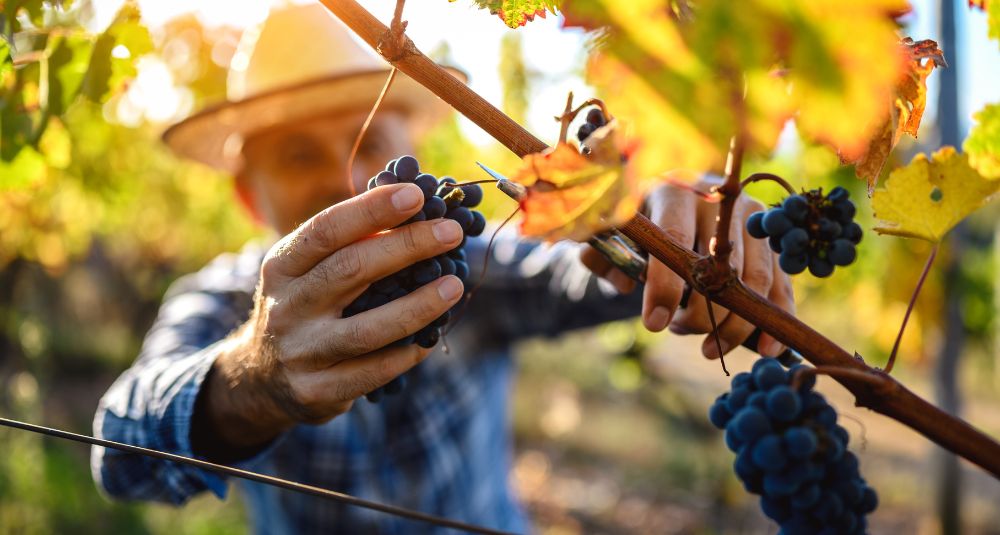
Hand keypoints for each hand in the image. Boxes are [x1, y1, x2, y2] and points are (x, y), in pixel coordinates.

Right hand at [200, 183, 464, 450]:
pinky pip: (373, 372)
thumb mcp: (307, 271)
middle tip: (451, 232)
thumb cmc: (304, 306)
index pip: (326, 230)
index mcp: (282, 266)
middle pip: (350, 270)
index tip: (417, 195)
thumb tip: (419, 209)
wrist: (260, 378)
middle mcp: (287, 307)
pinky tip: (432, 337)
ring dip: (417, 306)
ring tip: (454, 286)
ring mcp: (301, 351)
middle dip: (407, 247)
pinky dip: (407, 354)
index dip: (372, 210)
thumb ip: (350, 244)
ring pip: (366, 330)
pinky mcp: (317, 390)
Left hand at [580, 179, 794, 358]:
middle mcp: (719, 202)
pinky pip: (781, 282)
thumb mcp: (614, 233)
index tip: (655, 324)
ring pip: (754, 279)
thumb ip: (603, 257)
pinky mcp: (770, 238)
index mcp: (675, 193)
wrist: (677, 194)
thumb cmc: (642, 221)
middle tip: (679, 331)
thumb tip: (624, 285)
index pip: (676, 241)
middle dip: (702, 313)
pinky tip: (767, 349)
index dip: (666, 286)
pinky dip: (776, 317)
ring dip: (736, 324)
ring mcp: (752, 217)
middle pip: (719, 267)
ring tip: (710, 349)